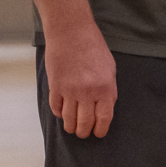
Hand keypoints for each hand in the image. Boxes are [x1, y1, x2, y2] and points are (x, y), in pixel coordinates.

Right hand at [44, 21, 116, 138]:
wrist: (71, 32)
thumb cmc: (93, 47)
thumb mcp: (110, 68)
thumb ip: (108, 89)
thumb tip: (105, 107)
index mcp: (105, 88)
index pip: (104, 118)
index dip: (100, 130)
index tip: (98, 134)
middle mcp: (87, 92)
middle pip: (85, 122)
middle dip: (84, 132)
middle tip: (84, 133)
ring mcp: (69, 90)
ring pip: (69, 119)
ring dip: (70, 126)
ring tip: (72, 128)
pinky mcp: (55, 86)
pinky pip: (56, 108)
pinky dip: (59, 113)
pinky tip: (62, 114)